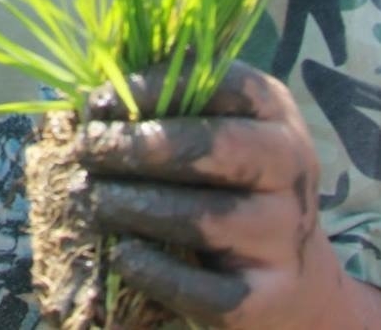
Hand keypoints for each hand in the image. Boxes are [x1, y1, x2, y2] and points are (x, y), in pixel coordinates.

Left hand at [74, 61, 353, 328]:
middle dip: (137, 146)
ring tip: (93, 198)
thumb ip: (170, 105)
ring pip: (203, 218)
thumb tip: (96, 95)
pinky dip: (154, 270)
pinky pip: (204, 286)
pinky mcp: (267, 296)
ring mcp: (283, 234)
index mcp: (274, 112)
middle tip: (88, 149)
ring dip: (134, 205)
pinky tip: (123, 253)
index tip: (100, 101)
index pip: (220, 84)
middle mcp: (289, 167)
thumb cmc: (231, 184)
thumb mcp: (219, 129)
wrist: (293, 276)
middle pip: (212, 147)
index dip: (153, 88)